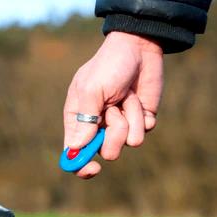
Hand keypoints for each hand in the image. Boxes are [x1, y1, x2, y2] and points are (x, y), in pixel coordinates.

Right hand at [63, 31, 163, 178]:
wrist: (139, 47)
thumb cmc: (108, 65)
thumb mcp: (91, 90)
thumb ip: (85, 120)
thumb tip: (75, 147)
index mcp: (77, 120)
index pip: (73, 152)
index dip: (80, 165)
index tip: (93, 168)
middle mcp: (97, 127)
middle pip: (105, 151)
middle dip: (113, 135)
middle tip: (114, 113)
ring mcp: (120, 124)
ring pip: (127, 142)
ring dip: (130, 119)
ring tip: (127, 97)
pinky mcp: (140, 120)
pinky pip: (143, 131)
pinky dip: (142, 115)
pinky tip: (138, 97)